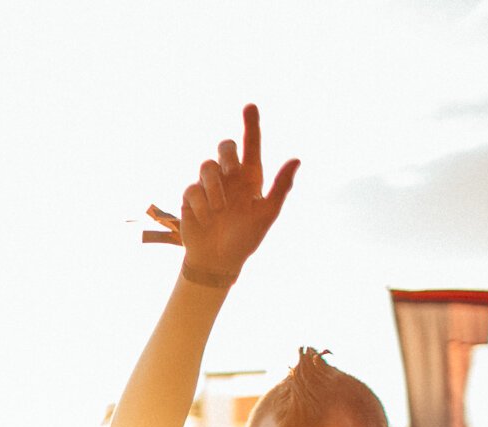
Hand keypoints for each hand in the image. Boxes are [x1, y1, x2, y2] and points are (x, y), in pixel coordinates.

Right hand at [142, 104, 297, 281]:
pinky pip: (193, 189)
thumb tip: (297, 159)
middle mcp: (229, 177)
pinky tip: (207, 218)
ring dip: (215, 187)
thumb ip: (281, 187)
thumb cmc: (245, 238)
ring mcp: (209, 186)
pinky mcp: (191, 197)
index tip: (251, 106)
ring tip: (220, 209)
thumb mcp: (268, 214)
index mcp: (250, 178)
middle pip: (225, 147)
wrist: (217, 260)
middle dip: (228, 155)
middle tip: (233, 171)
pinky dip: (201, 204)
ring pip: (207, 166)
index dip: (251, 124)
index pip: (251, 145)